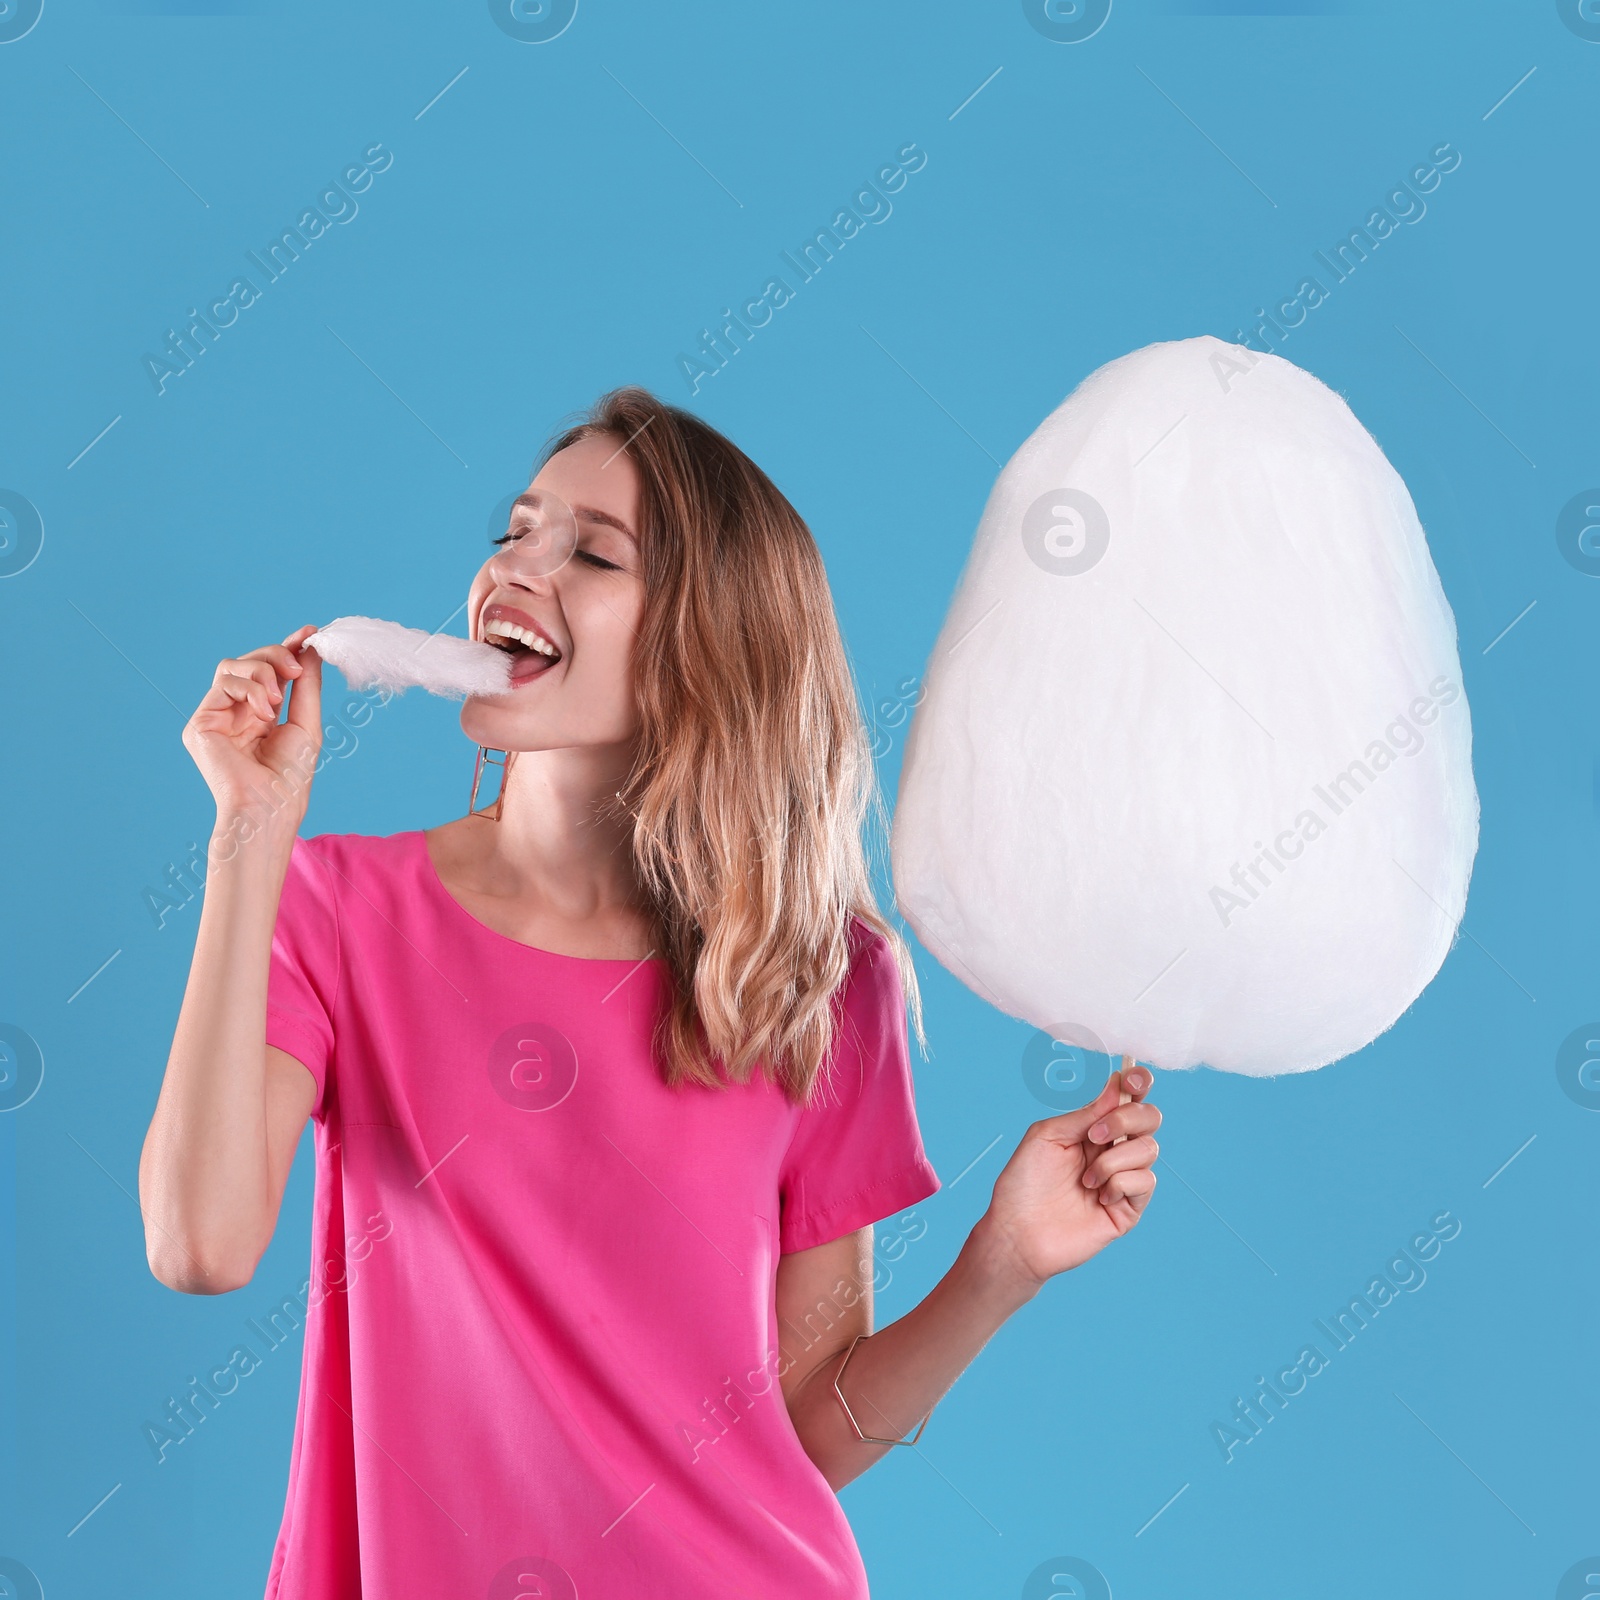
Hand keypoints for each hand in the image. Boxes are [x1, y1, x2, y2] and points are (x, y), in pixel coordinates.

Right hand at [182, 624, 323, 834]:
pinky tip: (263, 713)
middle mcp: (237, 712)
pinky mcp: (201, 722)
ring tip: (276, 702)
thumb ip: (306, 684)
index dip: (288, 648)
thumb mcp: (306, 722)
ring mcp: (216, 716)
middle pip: (251, 660)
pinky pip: (223, 683)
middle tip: (295, 668)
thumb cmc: (290, 776)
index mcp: (262, 713)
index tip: (309, 632)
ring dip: (263, 673)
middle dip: (277, 655)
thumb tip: (310, 646)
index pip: (271, 671)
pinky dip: (249, 689)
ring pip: (233, 665)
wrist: (271, 806)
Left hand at [975, 1060, 1159, 1293]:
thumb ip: (1085, 1114)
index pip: (1128, 1098)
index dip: (1139, 1083)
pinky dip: (1120, 1183)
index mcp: (1093, 1128)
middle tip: (1096, 1135)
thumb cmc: (1024, 1183)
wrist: (1017, 1232)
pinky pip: (1146, 1182)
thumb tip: (1118, 1086)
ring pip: (1149, 1149)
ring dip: (1113, 1160)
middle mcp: (1113, 1149)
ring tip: (1086, 1180)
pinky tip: (1098, 1197)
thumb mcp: (1048, 1135)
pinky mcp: (1130, 1208)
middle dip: (1128, 1118)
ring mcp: (1123, 1179)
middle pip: (1150, 1118)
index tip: (1134, 1079)